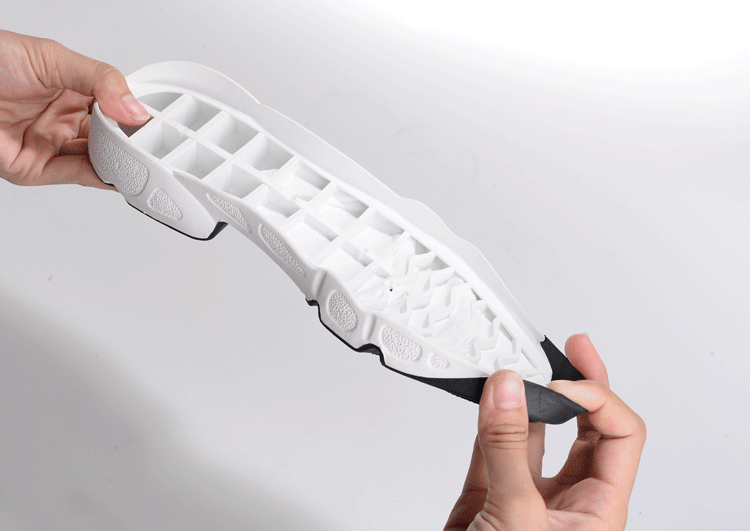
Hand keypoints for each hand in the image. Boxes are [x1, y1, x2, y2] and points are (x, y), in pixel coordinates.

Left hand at [0, 29, 149, 188]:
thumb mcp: (53, 57)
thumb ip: (100, 81)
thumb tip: (133, 108)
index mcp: (73, 90)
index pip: (117, 109)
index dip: (137, 117)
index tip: (156, 124)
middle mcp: (62, 119)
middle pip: (112, 139)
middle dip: (134, 145)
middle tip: (154, 145)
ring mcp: (50, 145)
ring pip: (99, 160)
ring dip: (122, 163)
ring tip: (142, 160)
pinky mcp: (35, 168)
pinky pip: (77, 175)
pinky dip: (102, 176)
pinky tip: (119, 171)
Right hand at [445, 334, 645, 530]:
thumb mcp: (517, 518)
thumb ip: (509, 450)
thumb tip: (508, 390)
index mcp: (598, 509)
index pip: (621, 436)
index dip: (595, 400)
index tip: (556, 385)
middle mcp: (568, 499)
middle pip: (589, 427)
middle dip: (580, 386)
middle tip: (572, 349)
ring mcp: (528, 495)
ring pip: (538, 433)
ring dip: (526, 400)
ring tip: (515, 369)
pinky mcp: (489, 495)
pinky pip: (493, 446)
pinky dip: (487, 420)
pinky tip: (486, 400)